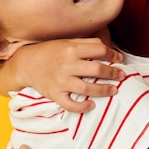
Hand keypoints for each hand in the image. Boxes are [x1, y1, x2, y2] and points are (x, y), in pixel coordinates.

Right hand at [0, 38, 125, 112]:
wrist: (27, 63)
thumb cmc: (51, 51)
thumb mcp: (68, 41)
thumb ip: (87, 43)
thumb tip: (108, 48)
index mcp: (72, 49)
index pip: (100, 50)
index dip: (113, 54)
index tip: (120, 59)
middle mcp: (67, 64)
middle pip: (97, 69)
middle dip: (113, 73)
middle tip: (122, 75)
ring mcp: (61, 81)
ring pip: (87, 88)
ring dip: (104, 90)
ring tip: (114, 90)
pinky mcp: (54, 94)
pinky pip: (70, 104)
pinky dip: (82, 107)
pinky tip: (92, 105)